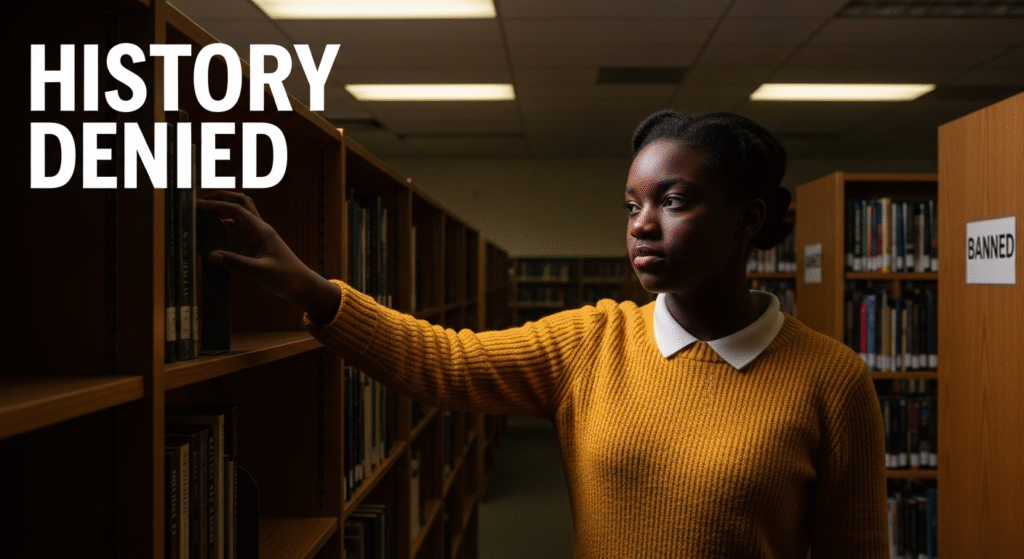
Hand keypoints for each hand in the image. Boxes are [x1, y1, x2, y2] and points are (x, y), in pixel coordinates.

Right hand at [196, 191, 340, 323]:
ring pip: (240, 213)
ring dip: (223, 208)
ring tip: (204, 210)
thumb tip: (212, 255)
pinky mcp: (257, 244)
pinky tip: (217, 226)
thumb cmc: (286, 277)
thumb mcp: (260, 272)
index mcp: (262, 231)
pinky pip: (240, 227)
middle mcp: (260, 229)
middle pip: (240, 202)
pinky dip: (227, 222)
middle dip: (221, 197)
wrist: (301, 285)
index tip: (198, 205)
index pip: (236, 210)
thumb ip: (236, 263)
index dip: (217, 205)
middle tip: (200, 201)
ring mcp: (259, 235)